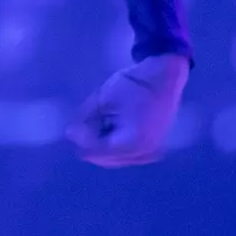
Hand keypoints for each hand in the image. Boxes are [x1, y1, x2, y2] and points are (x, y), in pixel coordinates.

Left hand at [68, 53, 187, 167]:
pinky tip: (114, 128)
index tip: (77, 123)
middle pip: (104, 159)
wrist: (164, 76)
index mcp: (131, 143)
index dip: (82, 138)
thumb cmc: (132, 85)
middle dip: (92, 143)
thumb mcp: (101, 100)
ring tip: (104, 122)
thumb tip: (70, 136)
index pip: (96, 152)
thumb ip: (84, 120)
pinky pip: (126, 156)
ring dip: (103, 146)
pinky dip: (115, 146)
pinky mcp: (154, 150)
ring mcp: (151, 154)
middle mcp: (143, 154)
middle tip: (89, 121)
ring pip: (114, 159)